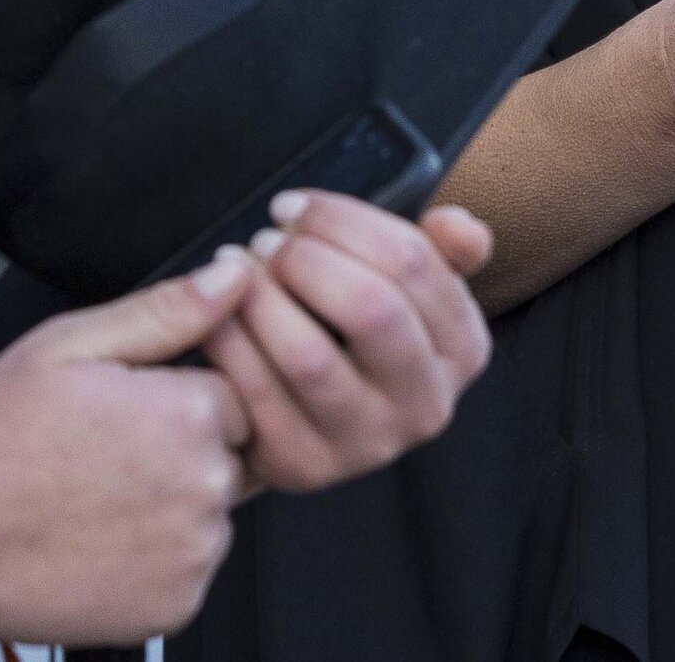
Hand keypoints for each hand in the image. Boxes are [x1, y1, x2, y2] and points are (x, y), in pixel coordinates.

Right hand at [0, 249, 259, 643]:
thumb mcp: (70, 345)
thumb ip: (166, 310)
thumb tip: (233, 276)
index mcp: (189, 413)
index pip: (230, 395)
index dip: (175, 399)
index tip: (123, 414)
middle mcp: (206, 487)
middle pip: (225, 456)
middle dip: (178, 452)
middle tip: (100, 456)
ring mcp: (193, 555)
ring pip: (207, 515)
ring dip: (169, 507)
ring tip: (92, 501)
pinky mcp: (176, 607)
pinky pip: (186, 571)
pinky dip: (154, 560)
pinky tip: (97, 542)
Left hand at [200, 191, 495, 494]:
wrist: (298, 412)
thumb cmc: (348, 330)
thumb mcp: (404, 288)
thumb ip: (438, 251)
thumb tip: (458, 226)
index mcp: (461, 348)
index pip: (412, 262)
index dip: (342, 220)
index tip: (293, 207)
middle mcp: (426, 405)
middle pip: (371, 307)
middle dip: (306, 259)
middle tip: (265, 239)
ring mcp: (368, 444)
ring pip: (311, 355)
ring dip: (262, 298)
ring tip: (236, 268)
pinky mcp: (307, 467)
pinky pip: (259, 395)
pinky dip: (229, 341)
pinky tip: (213, 312)